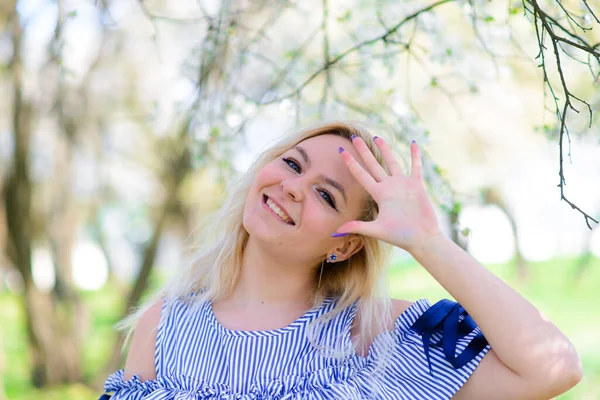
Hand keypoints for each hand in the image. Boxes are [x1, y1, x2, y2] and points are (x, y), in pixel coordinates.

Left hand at [333, 136, 441, 252]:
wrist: (421, 239)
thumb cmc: (400, 236)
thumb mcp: (377, 230)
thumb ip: (357, 227)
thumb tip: (335, 231)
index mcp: (379, 195)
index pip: (361, 175)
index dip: (351, 163)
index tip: (341, 151)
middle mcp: (389, 187)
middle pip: (373, 165)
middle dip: (364, 151)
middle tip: (354, 137)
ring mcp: (403, 185)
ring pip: (392, 162)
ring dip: (385, 150)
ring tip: (377, 137)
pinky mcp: (417, 186)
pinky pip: (415, 167)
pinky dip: (414, 155)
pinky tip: (413, 142)